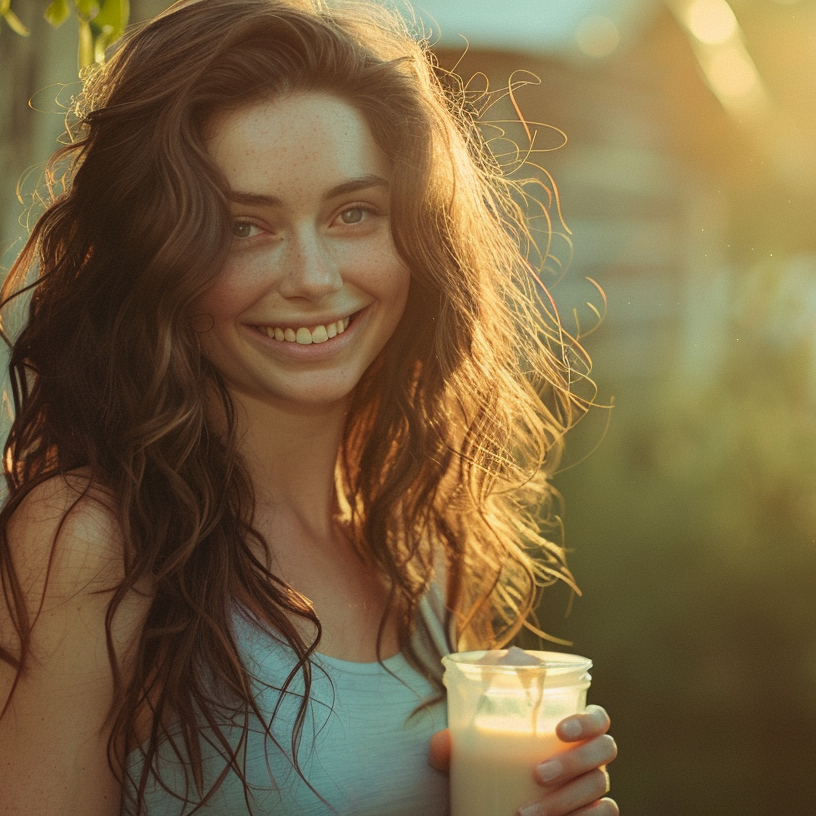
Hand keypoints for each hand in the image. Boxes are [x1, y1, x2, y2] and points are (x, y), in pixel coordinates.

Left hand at [428, 705, 617, 815]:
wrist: (490, 804)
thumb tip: (441, 743)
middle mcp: (589, 758)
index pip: (597, 718)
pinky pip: (606, 814)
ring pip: (599, 788)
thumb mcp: (470, 752)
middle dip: (573, 761)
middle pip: (604, 750)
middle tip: (537, 774)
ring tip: (524, 813)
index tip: (557, 730)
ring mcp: (593, 788)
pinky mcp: (592, 813)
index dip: (586, 721)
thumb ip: (454, 743)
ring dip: (565, 801)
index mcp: (568, 731)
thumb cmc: (489, 765)